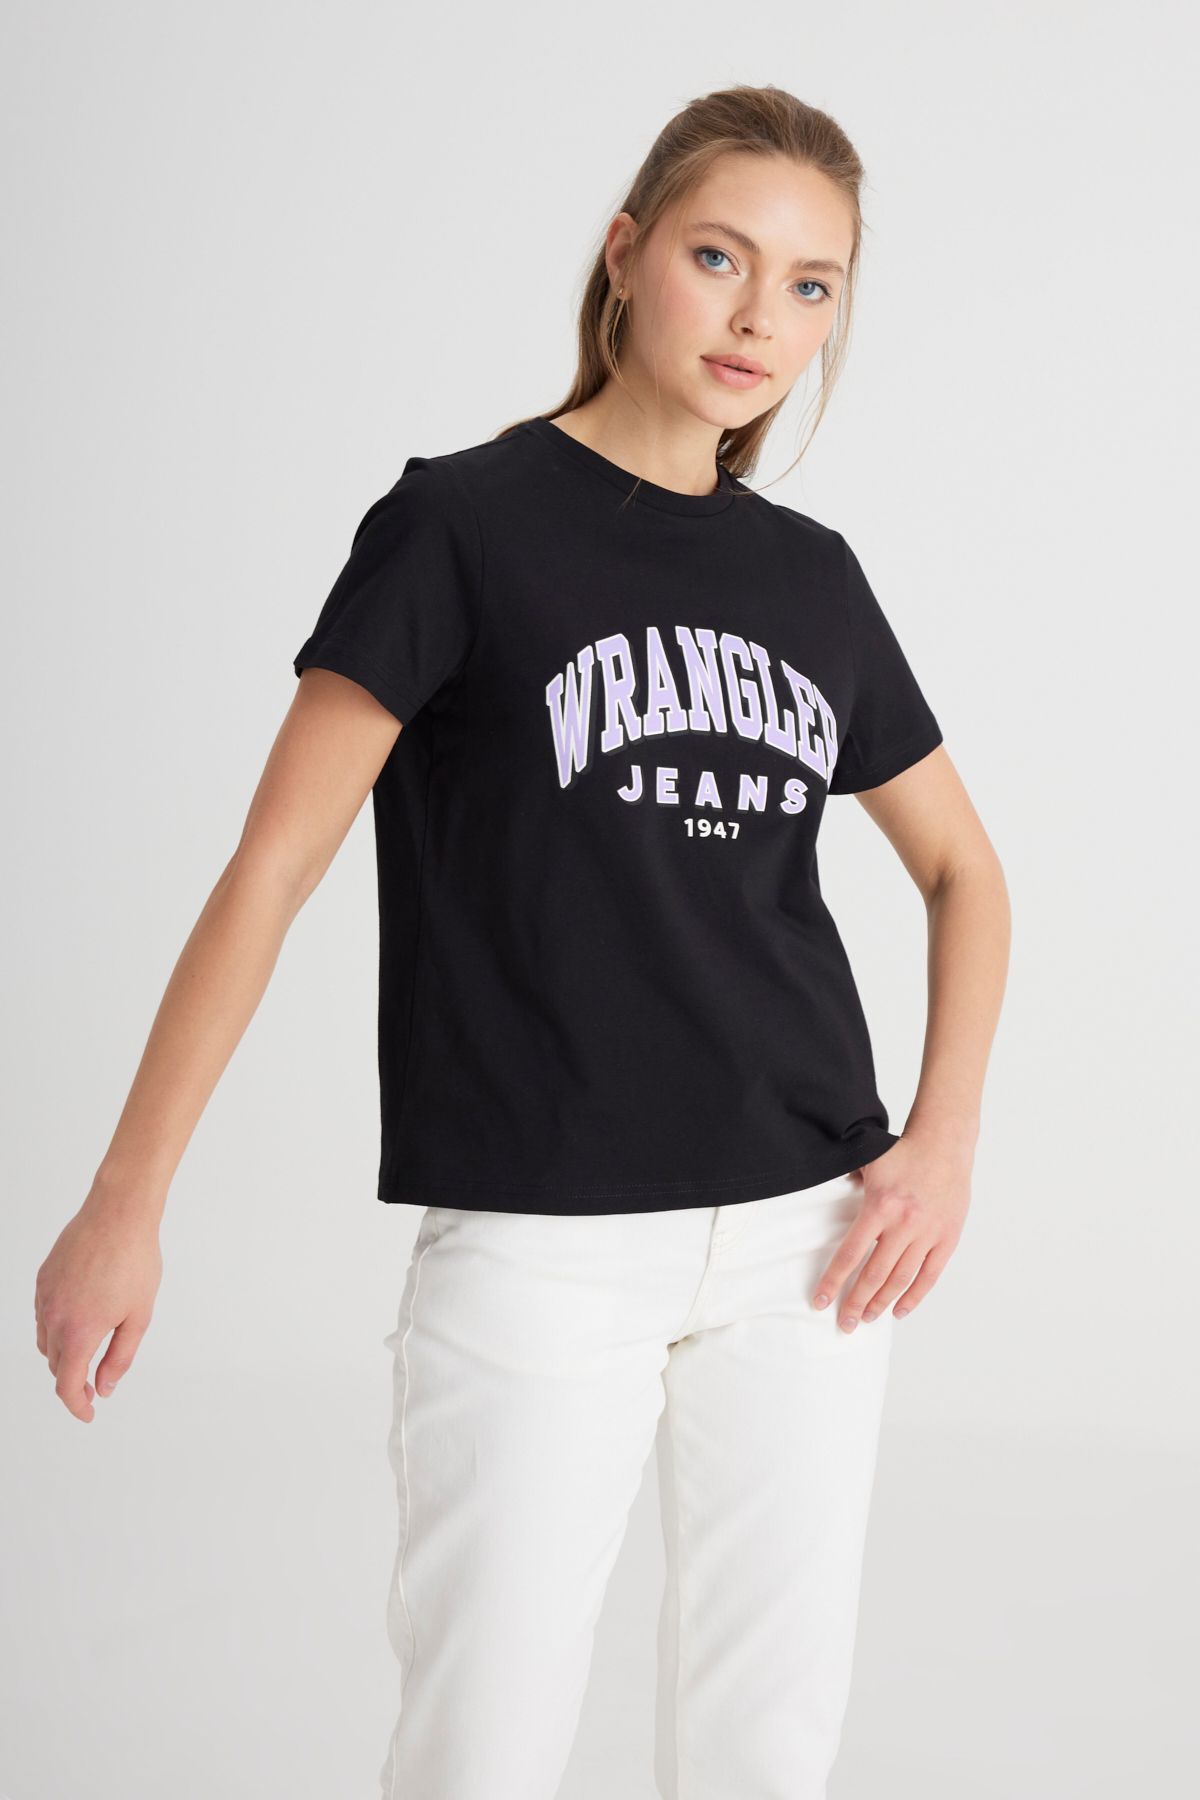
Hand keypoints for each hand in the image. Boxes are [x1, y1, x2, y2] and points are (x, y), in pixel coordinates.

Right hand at [34, 1196, 163, 1421]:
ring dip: (64, 1354)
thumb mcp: (138, 1316)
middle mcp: (54, 1316)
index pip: (66, 1385)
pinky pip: (44, 1314)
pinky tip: (79, 1318)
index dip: (77, 1406)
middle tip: (95, 1383)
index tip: (89, 1414)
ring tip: (89, 1350)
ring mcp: (44, 1296)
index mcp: (79, 1331)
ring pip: (47, 1341)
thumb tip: (104, 1388)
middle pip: (56, 1365)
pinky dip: (57, 1327)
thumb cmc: (135, 1262)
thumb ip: (119, 1357)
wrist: (119, 1214)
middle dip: (73, 1380)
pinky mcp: (43, 1278)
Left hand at [811, 1132, 972, 1329]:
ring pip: (902, 1279)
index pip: (852, 1253)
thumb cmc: (903, 1153)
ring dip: (882, 1303)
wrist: (945, 1144)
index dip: (834, 1281)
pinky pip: (930, 1275)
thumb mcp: (867, 1161)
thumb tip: (816, 1190)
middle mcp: (905, 1224)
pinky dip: (915, 1296)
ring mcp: (928, 1233)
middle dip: (857, 1302)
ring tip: (867, 1319)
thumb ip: (844, 1180)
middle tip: (844, 1323)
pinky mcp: (948, 1238)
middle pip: (875, 1274)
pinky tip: (900, 1310)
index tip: (820, 1301)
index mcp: (880, 1206)